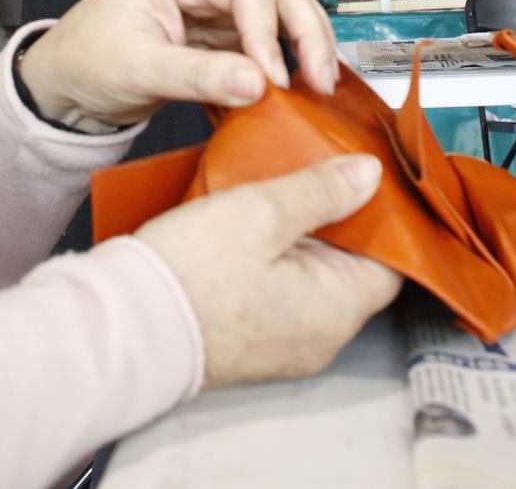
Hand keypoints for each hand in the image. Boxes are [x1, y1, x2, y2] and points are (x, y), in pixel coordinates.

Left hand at [17, 0, 338, 131]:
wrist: (67, 83)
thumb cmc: (87, 59)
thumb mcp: (139, 69)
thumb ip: (198, 76)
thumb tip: (257, 84)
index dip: (270, 33)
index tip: (273, 81)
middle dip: (308, 33)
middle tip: (322, 81)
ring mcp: (221, 4)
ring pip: (285, 14)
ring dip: (307, 48)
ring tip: (319, 89)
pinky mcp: (226, 35)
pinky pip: (270, 44)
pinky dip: (288, 66)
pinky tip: (297, 94)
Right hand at [138, 155, 403, 387]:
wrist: (121, 326)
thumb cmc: (188, 278)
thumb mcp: (262, 211)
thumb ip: (322, 189)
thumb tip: (368, 175)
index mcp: (336, 309)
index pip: (394, 258)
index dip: (384, 211)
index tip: (369, 176)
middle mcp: (318, 337)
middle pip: (352, 265)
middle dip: (336, 217)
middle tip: (316, 172)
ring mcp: (282, 343)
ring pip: (311, 276)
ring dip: (299, 235)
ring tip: (277, 192)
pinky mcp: (249, 340)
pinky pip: (278, 292)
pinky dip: (271, 258)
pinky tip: (248, 226)